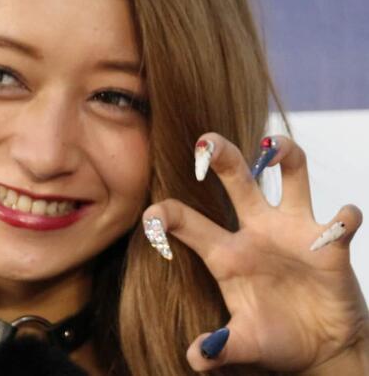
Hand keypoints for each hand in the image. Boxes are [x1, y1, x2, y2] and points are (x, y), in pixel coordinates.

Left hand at [142, 133, 368, 372]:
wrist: (321, 348)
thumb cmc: (274, 338)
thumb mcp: (245, 343)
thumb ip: (221, 348)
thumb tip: (197, 358)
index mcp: (224, 252)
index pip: (186, 221)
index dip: (166, 215)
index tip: (152, 219)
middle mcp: (255, 230)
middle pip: (236, 179)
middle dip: (219, 155)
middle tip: (204, 141)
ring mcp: (292, 230)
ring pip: (289, 176)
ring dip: (283, 155)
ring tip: (273, 145)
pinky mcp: (330, 243)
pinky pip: (341, 221)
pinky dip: (344, 218)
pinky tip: (341, 221)